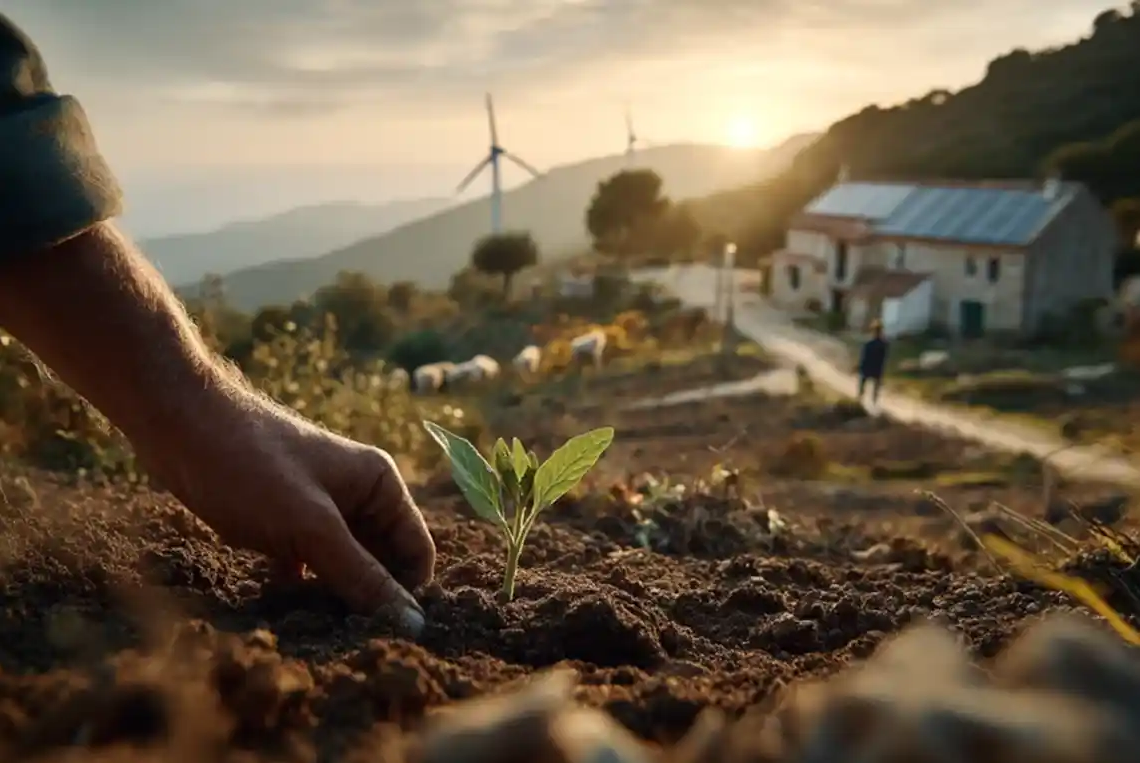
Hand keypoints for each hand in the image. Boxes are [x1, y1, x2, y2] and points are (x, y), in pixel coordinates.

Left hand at [141, 382, 435, 633]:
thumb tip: (413, 623)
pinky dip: (301, 587)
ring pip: (343, 565)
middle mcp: (359, 494)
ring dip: (332, 597)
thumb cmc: (252, 467)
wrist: (177, 425)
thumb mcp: (312, 529)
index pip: (417, 551)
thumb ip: (362, 576)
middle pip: (382, 561)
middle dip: (366, 599)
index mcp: (380, 485)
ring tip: (312, 628)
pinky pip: (309, 563)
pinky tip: (283, 609)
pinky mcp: (286, 520)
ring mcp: (321, 507)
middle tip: (342, 638)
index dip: (407, 593)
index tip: (385, 634)